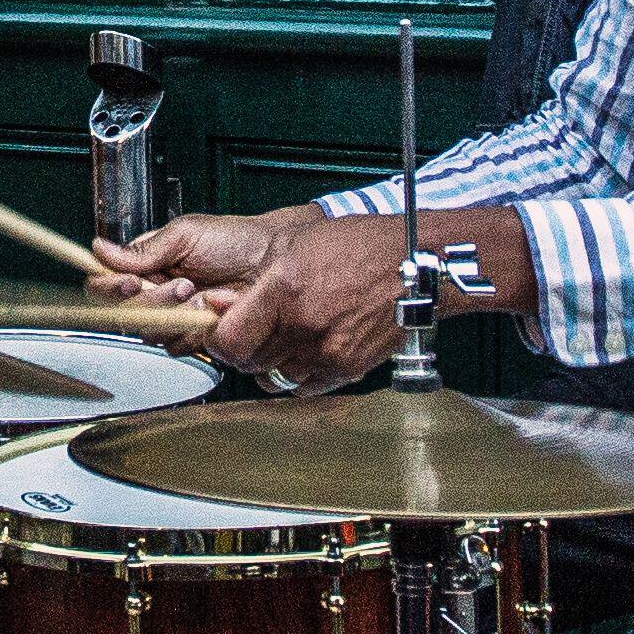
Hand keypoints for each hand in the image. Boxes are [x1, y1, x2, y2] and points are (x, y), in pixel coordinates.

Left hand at [100, 208, 435, 387]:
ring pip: (274, 379)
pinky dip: (298, 375)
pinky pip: (305, 387)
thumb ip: (255, 285)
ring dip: (270, 364)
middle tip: (252, 332)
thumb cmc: (360, 247)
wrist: (416, 264)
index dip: (218, 338)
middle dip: (242, 350)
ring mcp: (327, 352)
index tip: (220, 330)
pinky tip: (306, 351)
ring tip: (282, 339)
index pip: (228, 340)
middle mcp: (304, 326)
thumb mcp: (297, 248)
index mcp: (285, 290)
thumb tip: (217, 307)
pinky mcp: (348, 369)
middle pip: (247, 362)